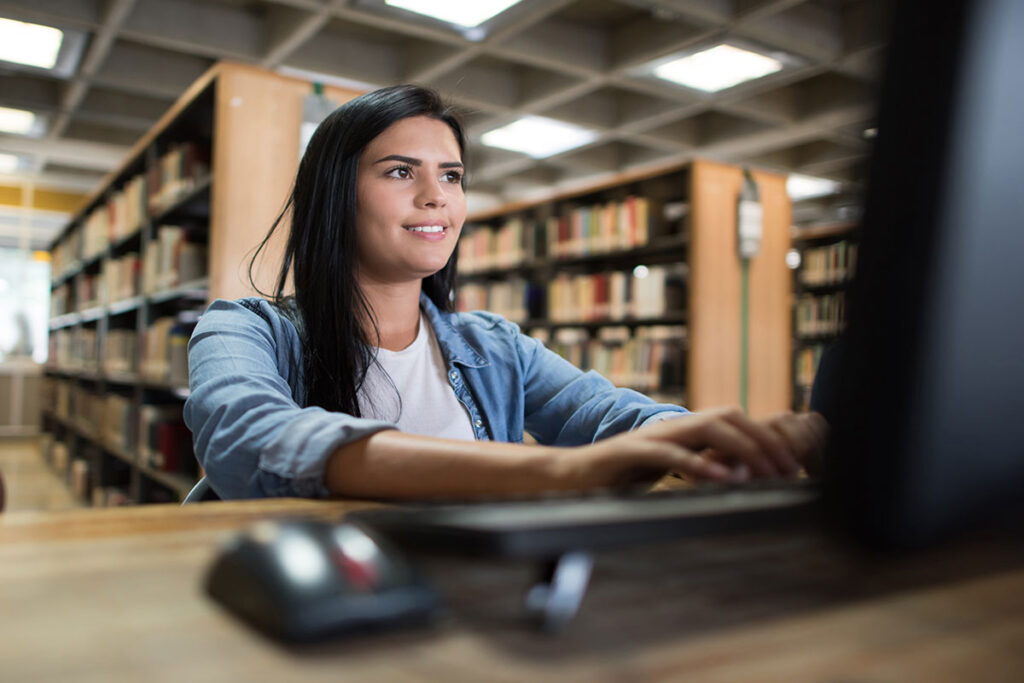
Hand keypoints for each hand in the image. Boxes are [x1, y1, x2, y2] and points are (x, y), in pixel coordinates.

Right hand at [555, 408, 828, 488]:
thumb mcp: (666, 470)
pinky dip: (698, 464)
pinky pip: (669, 454)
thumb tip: (739, 475)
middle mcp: (670, 427)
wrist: (566, 478)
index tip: (791, 467)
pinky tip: (721, 478)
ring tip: (763, 474)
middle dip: (762, 441)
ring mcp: (649, 437)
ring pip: (705, 428)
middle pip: (727, 416)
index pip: (733, 420)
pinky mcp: (629, 452)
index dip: (765, 438)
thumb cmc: (616, 478)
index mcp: (681, 431)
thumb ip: (697, 466)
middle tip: (787, 471)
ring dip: (740, 449)